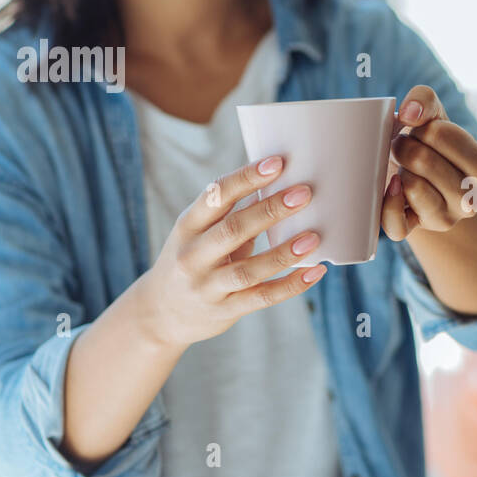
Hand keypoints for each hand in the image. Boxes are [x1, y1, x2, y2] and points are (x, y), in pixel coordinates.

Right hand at [134, 156, 326, 349]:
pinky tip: (315, 272)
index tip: (277, 163)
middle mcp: (193, 255)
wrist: (161, 314)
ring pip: (249, 270)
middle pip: (233, 229)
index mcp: (187, 226)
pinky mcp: (225, 311)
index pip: (216, 196)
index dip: (246, 178)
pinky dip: (291, 286)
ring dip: (284, 253)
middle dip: (270, 210)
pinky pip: (262, 297)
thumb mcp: (198, 234)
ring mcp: (207, 286)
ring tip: (313, 238)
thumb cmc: (192, 261)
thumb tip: (279, 186)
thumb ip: (232, 215)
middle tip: (304, 193)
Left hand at [381, 84, 476, 241]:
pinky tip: (390, 187)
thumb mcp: (434, 115)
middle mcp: (469, 198)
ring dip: (399, 169)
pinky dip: (387, 204)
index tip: (420, 131)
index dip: (423, 128)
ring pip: (412, 188)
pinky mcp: (417, 230)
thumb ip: (425, 99)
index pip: (445, 136)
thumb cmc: (429, 143)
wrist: (420, 178)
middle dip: (404, 146)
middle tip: (403, 146)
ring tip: (403, 166)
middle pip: (424, 160)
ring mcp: (444, 218)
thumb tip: (408, 113)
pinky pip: (397, 225)